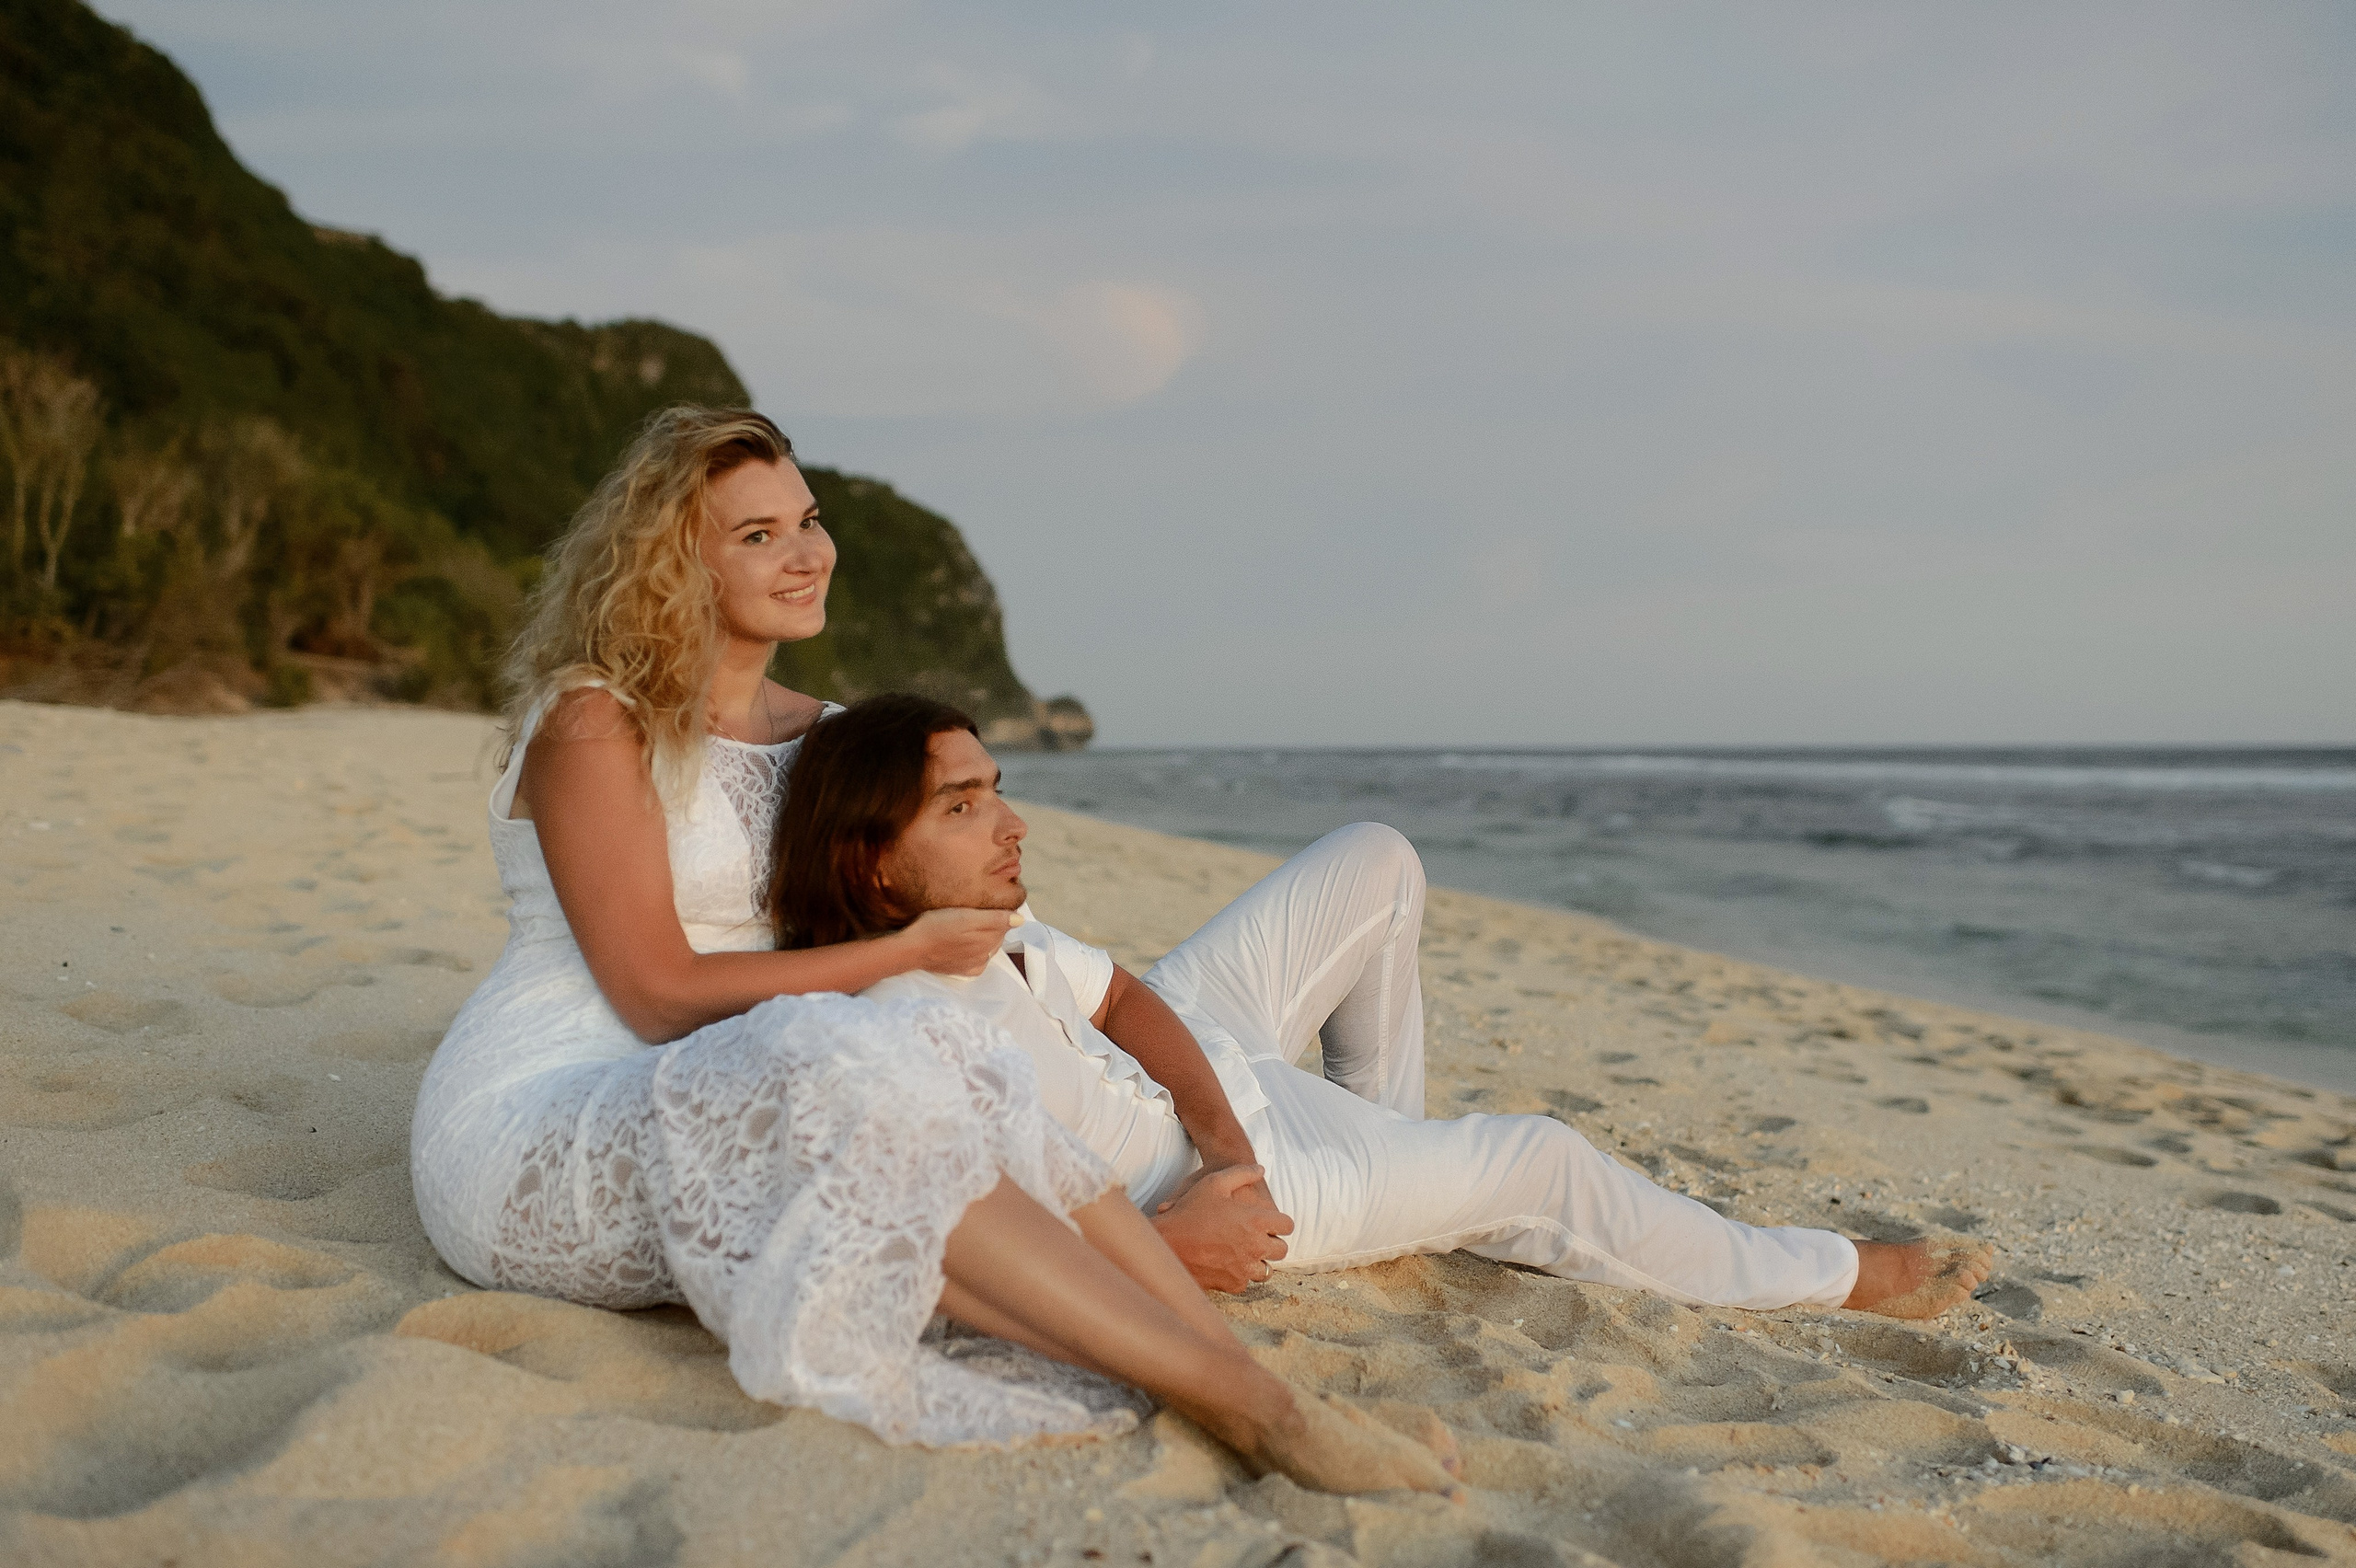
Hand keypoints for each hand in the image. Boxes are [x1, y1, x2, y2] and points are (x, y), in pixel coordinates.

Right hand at [893, 908, 1020, 976]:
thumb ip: (995, 919)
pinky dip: (975, 951)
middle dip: (991, 924)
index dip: (997, 911)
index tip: (983, 903)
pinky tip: (963, 943)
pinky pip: (979, 959)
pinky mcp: (965, 971)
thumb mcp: (965, 916)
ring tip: (965, 926)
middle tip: (971, 913)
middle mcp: (987, 954)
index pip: (1005, 922)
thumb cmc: (937, 926)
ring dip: (983, 936)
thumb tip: (1021, 920)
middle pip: (998, 934)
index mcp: (990, 938)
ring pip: (989, 946)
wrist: (911, 949)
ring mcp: (976, 964)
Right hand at [1152, 1163, 1294, 1292]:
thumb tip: (1260, 1169)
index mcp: (1255, 1222)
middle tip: (1259, 1238)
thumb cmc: (1190, 1210)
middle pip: (1281, 1250)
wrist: (1167, 1243)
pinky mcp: (1233, 1283)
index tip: (1271, 1223)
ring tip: (1244, 1253)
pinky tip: (1227, 1264)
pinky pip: (1245, 1282)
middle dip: (1272, 1244)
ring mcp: (1245, 1268)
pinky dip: (1239, 1275)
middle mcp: (1255, 1246)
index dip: (1280, 1222)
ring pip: (1266, 1270)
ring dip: (1258, 1261)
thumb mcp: (1214, 1183)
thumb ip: (1242, 1173)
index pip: (1287, 1225)